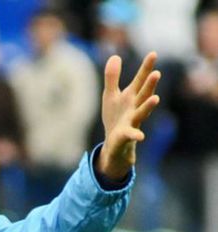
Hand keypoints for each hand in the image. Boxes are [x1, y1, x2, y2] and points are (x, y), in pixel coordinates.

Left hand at [98, 52, 160, 179]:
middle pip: (144, 95)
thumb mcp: (111, 94)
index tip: (154, 53)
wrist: (114, 142)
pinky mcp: (126, 135)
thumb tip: (115, 55)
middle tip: (156, 73)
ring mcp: (132, 122)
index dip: (146, 67)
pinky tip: (140, 136)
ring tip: (156, 98)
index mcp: (131, 96)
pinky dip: (136, 135)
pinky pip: (132, 135)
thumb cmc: (116, 116)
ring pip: (142, 113)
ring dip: (148, 106)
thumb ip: (113, 77)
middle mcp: (135, 107)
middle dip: (150, 85)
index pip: (140, 80)